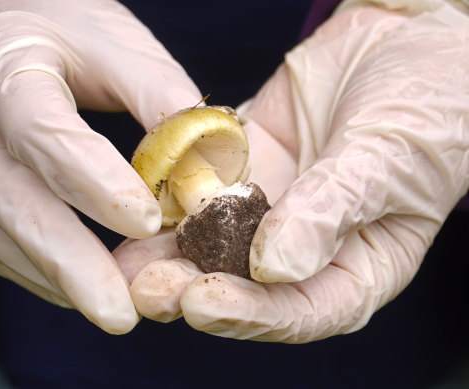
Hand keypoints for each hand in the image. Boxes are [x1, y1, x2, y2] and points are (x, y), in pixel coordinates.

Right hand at [0, 0, 200, 333]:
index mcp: (6, 75)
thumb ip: (160, 97)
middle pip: (15, 204)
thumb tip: (207, 162)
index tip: (148, 221)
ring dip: (63, 278)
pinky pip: (0, 250)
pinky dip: (45, 272)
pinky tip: (81, 282)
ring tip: (117, 307)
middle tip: (120, 313)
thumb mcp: (110, 41)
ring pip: (5, 240)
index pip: (45, 134)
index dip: (95, 180)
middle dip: (71, 264)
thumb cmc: (51, 33)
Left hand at [114, 3, 468, 340]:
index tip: (204, 302)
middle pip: (244, 286)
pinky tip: (133, 205)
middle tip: (150, 291)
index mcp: (354, 266)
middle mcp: (302, 246)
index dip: (252, 314)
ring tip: (126, 265)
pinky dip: (167, 199)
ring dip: (167, 255)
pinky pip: (199, 187)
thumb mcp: (388, 158)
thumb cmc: (425, 105)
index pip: (300, 310)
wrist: (402, 40)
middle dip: (193, 291)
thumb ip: (332, 209)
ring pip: (211, 242)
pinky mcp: (240, 167)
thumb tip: (276, 266)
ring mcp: (267, 206)